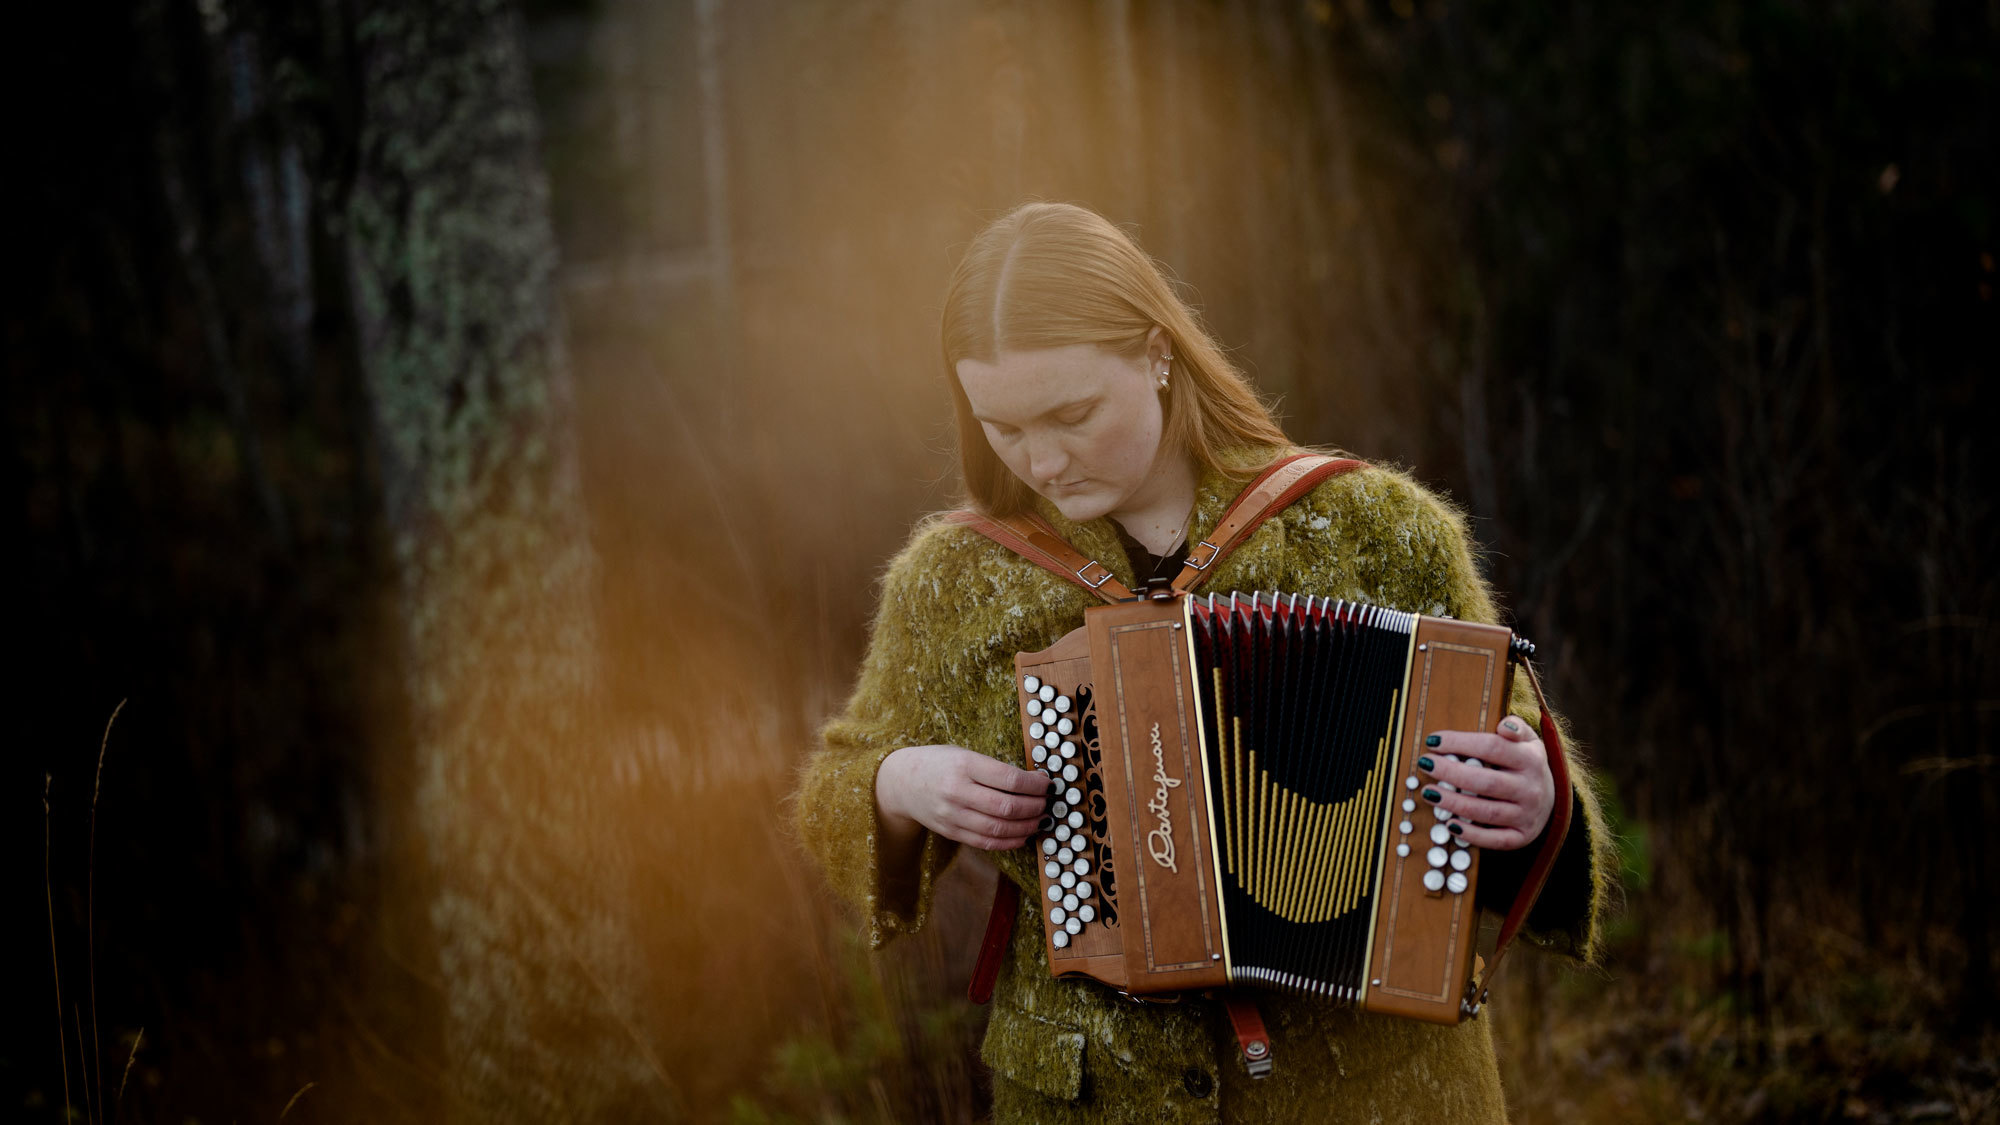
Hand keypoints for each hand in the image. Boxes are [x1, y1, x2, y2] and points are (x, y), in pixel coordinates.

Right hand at [876, 744, 1049, 850]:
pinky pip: (986, 842)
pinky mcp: (951, 832)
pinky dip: (1009, 841)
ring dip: (1026, 827)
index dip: (1035, 785)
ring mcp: (953, 815)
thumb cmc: (939, 763)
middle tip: (1047, 803)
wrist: (901, 782)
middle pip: (1007, 807)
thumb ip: (993, 768)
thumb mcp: (964, 754)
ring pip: (999, 828)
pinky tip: (1022, 835)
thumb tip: (1032, 783)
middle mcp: (957, 791)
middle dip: (1035, 807)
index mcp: (964, 764)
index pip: (1009, 779)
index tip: (1047, 784)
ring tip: (1040, 820)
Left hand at [1416, 715, 1554, 850]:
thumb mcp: (1529, 741)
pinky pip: (1494, 840)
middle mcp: (1531, 788)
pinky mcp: (1521, 836)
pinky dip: (1471, 834)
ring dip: (1453, 803)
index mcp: (1530, 760)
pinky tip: (1450, 824)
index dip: (1460, 743)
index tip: (1433, 741)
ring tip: (1429, 793)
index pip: (1492, 748)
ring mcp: (1527, 815)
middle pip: (1485, 781)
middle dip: (1450, 773)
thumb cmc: (1527, 765)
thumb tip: (1504, 725)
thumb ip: (1516, 728)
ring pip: (1486, 812)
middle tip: (1425, 764)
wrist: (1552, 799)